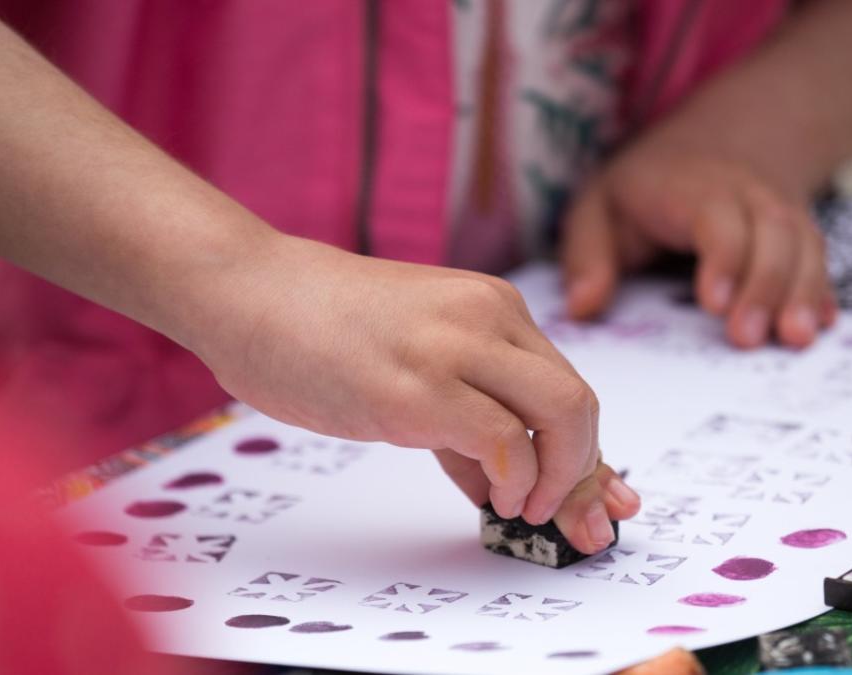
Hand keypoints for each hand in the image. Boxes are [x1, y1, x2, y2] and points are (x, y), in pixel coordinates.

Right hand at [193, 234, 637, 553]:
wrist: (249, 290)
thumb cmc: (321, 328)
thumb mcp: (414, 362)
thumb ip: (464, 421)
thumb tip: (503, 486)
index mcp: (493, 308)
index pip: (566, 388)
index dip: (589, 455)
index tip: (602, 499)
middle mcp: (486, 319)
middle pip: (578, 404)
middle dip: (588, 475)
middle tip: (574, 519)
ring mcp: (452, 350)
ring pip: (561, 416)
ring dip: (559, 481)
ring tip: (527, 511)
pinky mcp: (414, 389)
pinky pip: (502, 440)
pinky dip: (516, 480)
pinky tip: (497, 499)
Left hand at [561, 121, 836, 348]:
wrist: (717, 139)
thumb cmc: (645, 187)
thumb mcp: (599, 205)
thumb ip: (587, 255)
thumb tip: (582, 308)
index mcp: (691, 188)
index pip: (717, 217)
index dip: (722, 256)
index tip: (712, 303)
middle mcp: (747, 195)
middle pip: (771, 232)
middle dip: (764, 286)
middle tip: (747, 339)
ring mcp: (780, 212)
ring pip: (804, 244)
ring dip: (802, 292)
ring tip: (796, 340)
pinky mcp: (800, 233)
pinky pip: (819, 257)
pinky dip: (822, 290)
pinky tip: (822, 324)